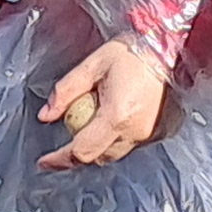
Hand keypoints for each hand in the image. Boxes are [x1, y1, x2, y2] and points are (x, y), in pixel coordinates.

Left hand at [35, 38, 175, 169]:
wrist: (167, 49)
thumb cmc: (131, 53)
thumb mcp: (92, 65)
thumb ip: (66, 91)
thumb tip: (45, 115)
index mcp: (116, 115)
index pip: (82, 150)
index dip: (60, 159)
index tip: (44, 162)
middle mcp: (134, 131)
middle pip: (98, 157)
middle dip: (77, 153)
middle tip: (61, 143)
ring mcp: (148, 135)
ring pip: (113, 154)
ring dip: (95, 147)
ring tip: (85, 125)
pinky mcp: (157, 133)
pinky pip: (128, 145)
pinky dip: (113, 140)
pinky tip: (107, 121)